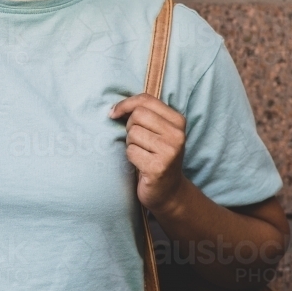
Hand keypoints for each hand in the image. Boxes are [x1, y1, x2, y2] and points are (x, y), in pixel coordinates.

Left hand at [109, 94, 187, 214]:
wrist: (168, 190)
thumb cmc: (156, 155)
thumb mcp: (157, 131)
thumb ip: (142, 114)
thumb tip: (114, 109)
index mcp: (178, 121)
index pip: (146, 100)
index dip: (125, 104)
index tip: (114, 112)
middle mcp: (177, 135)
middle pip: (137, 115)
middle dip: (130, 126)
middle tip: (138, 140)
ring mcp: (169, 152)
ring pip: (132, 133)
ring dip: (131, 143)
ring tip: (142, 153)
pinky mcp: (158, 167)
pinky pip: (131, 151)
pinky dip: (130, 157)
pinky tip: (141, 164)